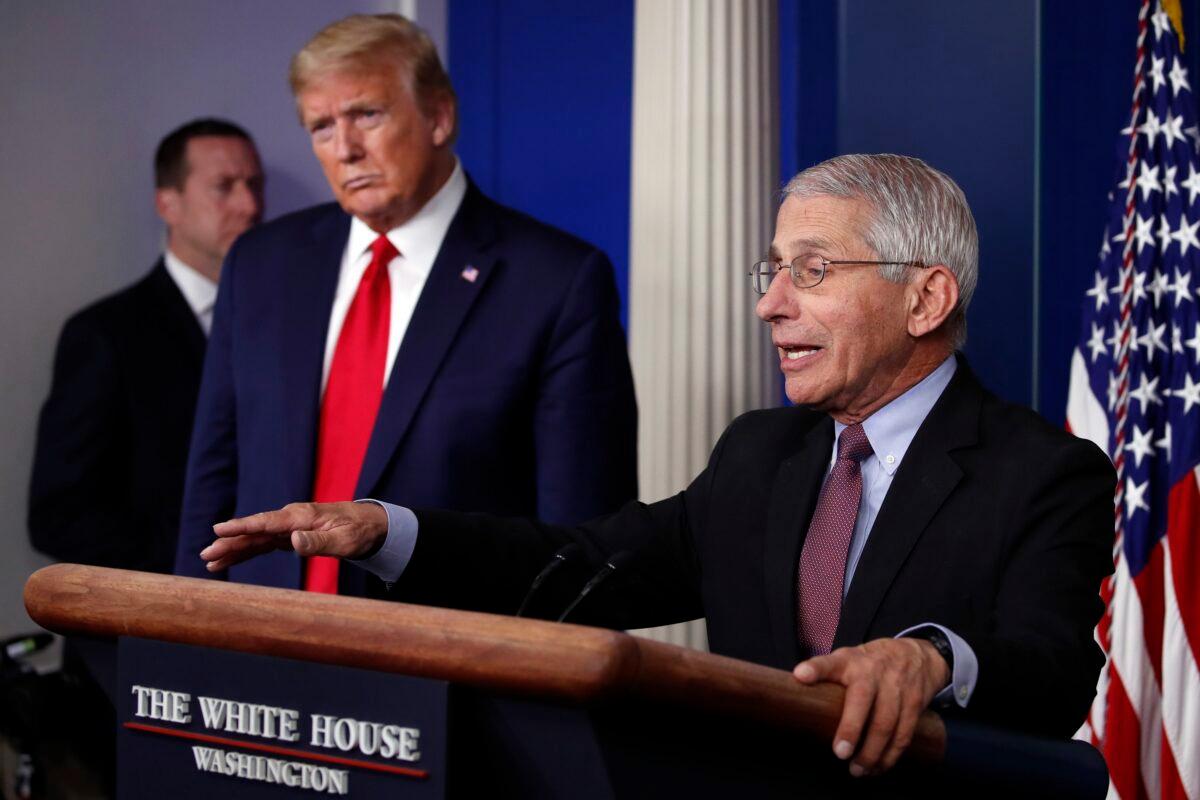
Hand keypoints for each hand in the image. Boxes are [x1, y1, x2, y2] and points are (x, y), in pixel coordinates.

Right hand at [200, 502, 388, 571]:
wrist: (370, 525)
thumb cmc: (358, 532)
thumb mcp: (343, 541)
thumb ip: (317, 542)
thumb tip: (292, 541)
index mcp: (301, 517)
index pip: (266, 522)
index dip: (242, 526)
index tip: (219, 529)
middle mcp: (290, 520)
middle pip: (255, 531)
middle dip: (230, 542)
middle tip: (207, 554)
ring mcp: (288, 528)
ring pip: (255, 539)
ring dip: (233, 549)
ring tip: (210, 561)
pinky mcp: (289, 537)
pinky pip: (263, 544)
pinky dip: (246, 553)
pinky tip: (229, 560)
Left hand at [792, 637, 948, 775]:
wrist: (916, 655)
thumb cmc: (870, 664)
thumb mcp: (847, 659)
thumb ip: (825, 676)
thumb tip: (796, 695)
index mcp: (849, 660)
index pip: (829, 662)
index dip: (815, 669)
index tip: (800, 675)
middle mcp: (873, 671)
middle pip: (862, 699)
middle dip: (851, 728)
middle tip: (840, 754)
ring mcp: (896, 687)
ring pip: (886, 723)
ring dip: (871, 752)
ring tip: (857, 770)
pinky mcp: (914, 703)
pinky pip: (903, 734)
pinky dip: (891, 755)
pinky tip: (878, 767)